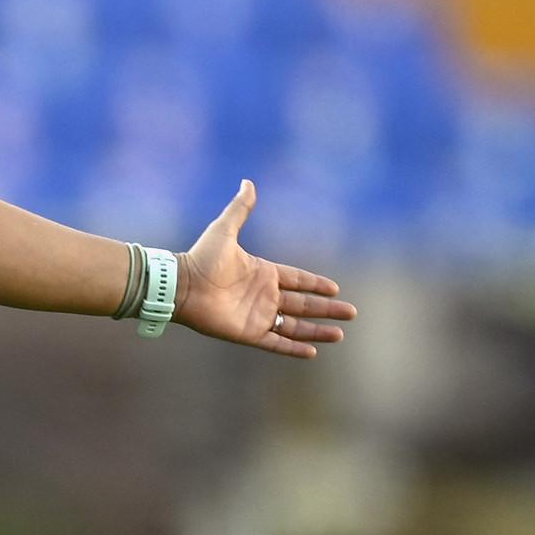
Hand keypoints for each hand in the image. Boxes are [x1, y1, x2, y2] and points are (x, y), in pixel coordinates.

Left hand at [175, 180, 356, 358]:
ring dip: (316, 331)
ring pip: (294, 327)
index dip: (316, 284)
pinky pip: (275, 343)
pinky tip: (312, 353)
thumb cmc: (202, 258)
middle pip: (303, 305)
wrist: (182, 285)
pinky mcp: (248, 333)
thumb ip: (240, 208)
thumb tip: (248, 182)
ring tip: (339, 335)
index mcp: (262, 272)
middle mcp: (263, 295)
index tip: (335, 289)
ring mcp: (256, 315)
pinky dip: (293, 349)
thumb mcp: (225, 229)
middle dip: (327, 309)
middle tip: (351, 313)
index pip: (297, 279)